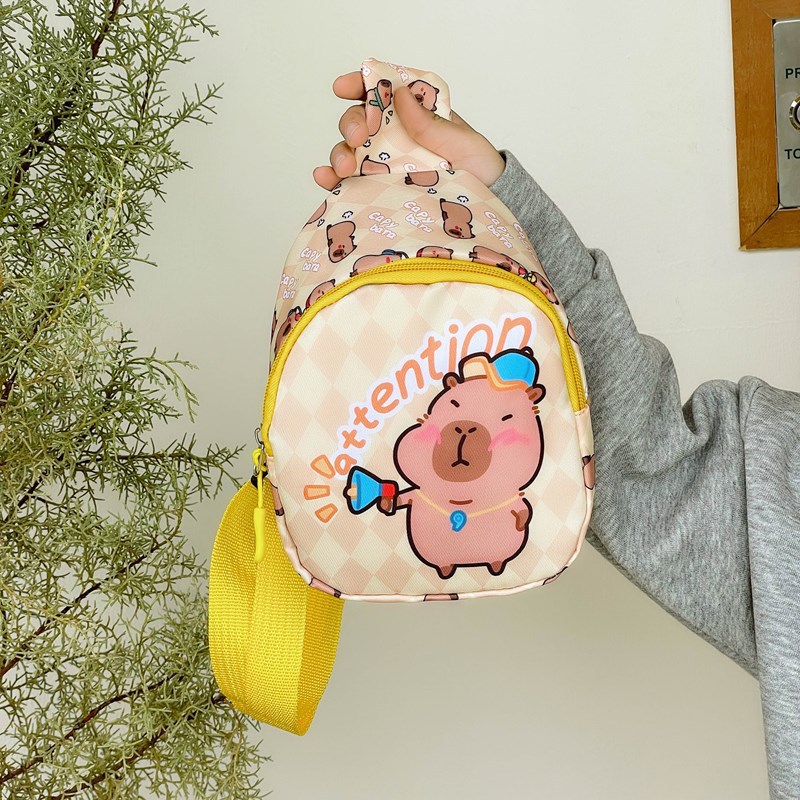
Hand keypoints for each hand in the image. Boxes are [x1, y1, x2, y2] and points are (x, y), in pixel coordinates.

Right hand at [312, 71, 505, 189]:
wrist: (485, 209)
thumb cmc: (480, 170)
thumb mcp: (462, 142)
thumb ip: (431, 124)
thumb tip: (399, 95)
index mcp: (415, 115)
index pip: (383, 91)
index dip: (361, 84)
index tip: (344, 87)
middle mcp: (394, 137)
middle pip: (360, 120)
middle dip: (351, 123)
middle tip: (358, 137)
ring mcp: (384, 165)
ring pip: (349, 151)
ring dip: (339, 153)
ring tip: (343, 167)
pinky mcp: (377, 192)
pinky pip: (349, 184)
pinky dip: (331, 179)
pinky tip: (325, 179)